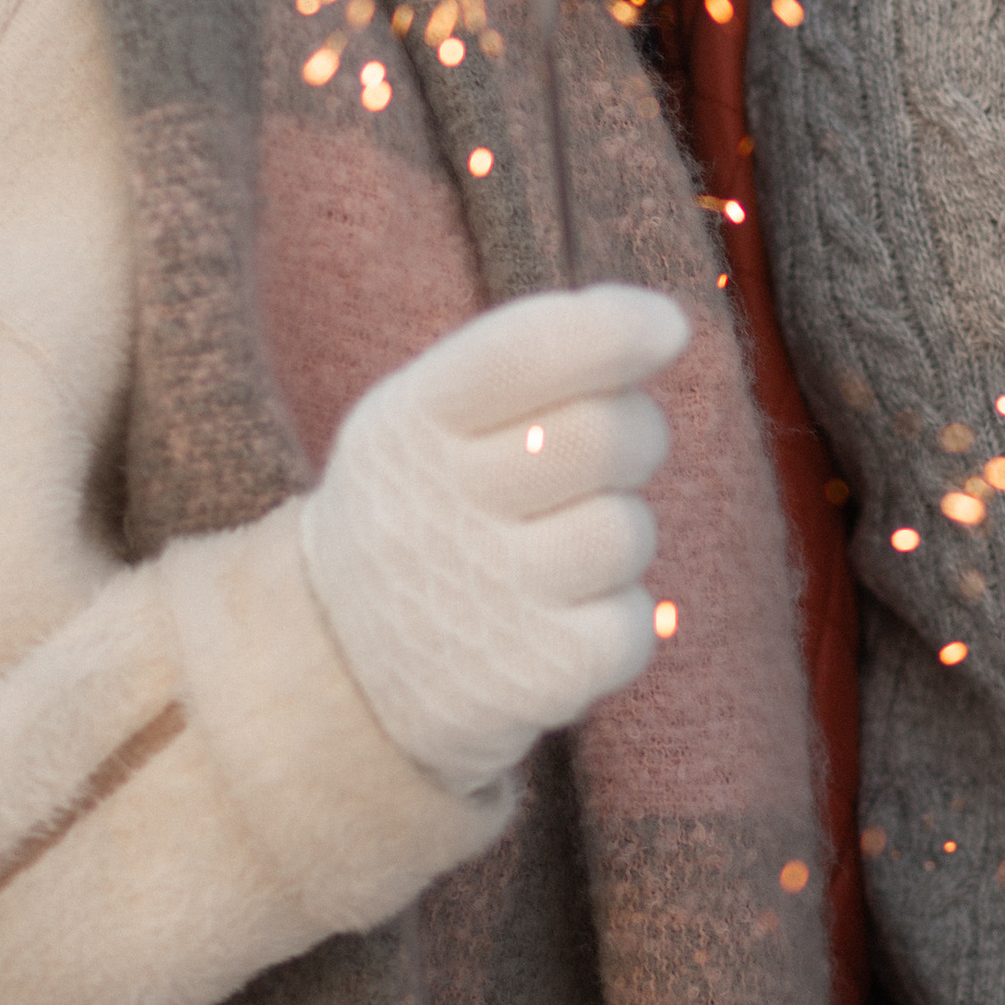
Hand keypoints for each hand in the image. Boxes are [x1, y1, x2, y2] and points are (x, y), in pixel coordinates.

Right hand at [299, 283, 691, 793]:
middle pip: (604, 437)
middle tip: (604, 457)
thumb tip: (660, 324)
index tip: (666, 327)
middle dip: (634, 435)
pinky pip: (633, 624)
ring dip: (616, 534)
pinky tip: (556, 622)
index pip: (523, 353)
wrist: (337, 669)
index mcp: (407, 424)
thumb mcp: (425, 419)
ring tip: (555, 554)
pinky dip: (615, 620)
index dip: (614, 330)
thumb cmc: (422, 508)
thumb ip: (526, 361)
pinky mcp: (528, 680)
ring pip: (627, 532)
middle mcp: (432, 508)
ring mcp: (481, 601)